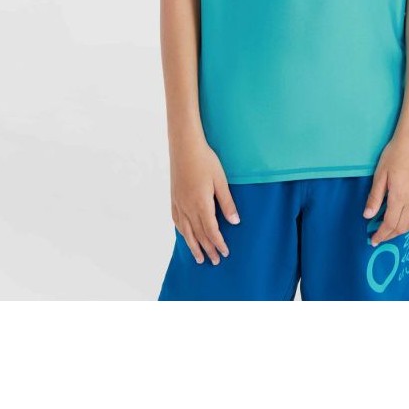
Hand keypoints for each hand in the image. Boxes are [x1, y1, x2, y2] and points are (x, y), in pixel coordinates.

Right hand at [169, 139, 239, 265]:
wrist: (184, 147)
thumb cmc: (205, 161)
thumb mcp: (221, 180)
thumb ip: (227, 203)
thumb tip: (234, 222)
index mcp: (201, 204)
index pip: (211, 231)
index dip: (219, 244)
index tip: (225, 253)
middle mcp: (188, 208)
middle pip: (199, 235)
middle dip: (208, 249)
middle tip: (215, 261)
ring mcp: (179, 204)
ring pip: (186, 231)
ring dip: (193, 246)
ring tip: (199, 258)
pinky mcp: (174, 198)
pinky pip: (177, 221)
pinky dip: (183, 232)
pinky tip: (186, 236)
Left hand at [363, 132, 408, 245]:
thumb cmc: (395, 154)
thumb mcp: (380, 175)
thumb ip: (374, 197)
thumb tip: (368, 216)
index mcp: (400, 196)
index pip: (390, 224)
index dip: (381, 234)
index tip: (373, 240)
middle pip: (402, 227)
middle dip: (390, 235)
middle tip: (379, 237)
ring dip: (400, 230)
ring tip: (389, 230)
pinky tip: (403, 218)